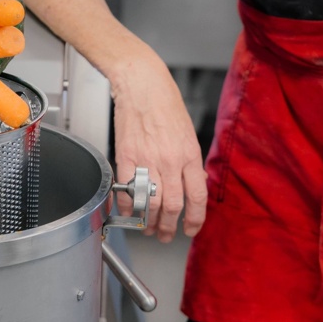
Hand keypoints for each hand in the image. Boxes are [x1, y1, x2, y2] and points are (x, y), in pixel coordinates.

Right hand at [110, 51, 206, 242]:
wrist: (142, 85)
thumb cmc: (164, 104)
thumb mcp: (187, 133)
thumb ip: (189, 161)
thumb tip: (191, 184)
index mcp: (189, 155)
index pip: (197, 196)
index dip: (195, 219)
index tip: (191, 229)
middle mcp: (170, 160)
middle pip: (172, 205)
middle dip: (169, 227)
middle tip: (165, 235)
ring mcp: (146, 160)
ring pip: (149, 202)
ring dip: (148, 221)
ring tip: (147, 228)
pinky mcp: (125, 157)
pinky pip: (125, 189)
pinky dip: (125, 205)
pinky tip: (128, 210)